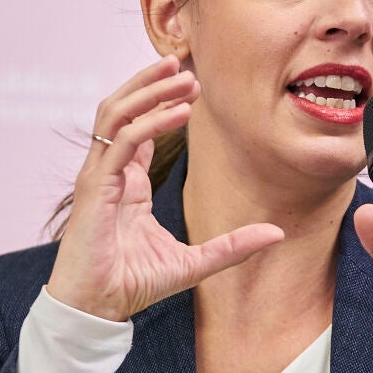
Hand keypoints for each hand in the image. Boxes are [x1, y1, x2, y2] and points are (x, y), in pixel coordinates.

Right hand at [46, 55, 284, 320]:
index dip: (162, 101)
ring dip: (147, 90)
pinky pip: (120, 142)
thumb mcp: (195, 262)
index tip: (194, 84)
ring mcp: (99, 175)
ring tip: (180, 75)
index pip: (138, 126)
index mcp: (127, 182)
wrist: (98, 309)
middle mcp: (110, 171)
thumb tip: (277, 233)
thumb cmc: (133, 285)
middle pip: (123, 108)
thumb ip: (233, 245)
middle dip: (153, 82)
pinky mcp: (95, 187)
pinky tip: (177, 113)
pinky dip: (148, 122)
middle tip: (187, 64)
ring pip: (116, 113)